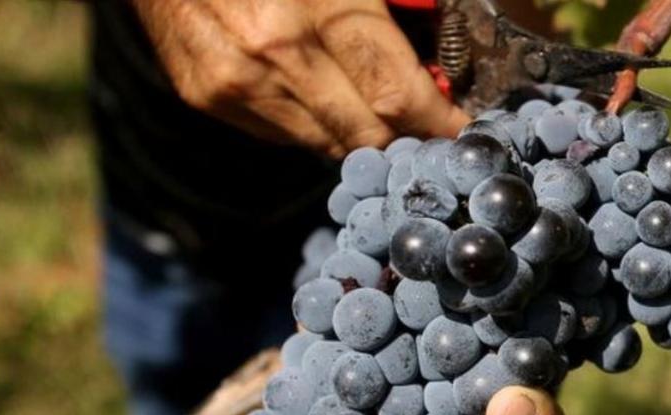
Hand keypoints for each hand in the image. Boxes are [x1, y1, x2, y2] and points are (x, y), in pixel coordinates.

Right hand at [130, 0, 470, 156]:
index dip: (439, 122)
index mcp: (322, 7)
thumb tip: (438, 64)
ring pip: (326, 145)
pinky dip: (313, 123)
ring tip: (378, 112)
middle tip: (429, 130)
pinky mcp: (206, 96)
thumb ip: (399, 3)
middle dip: (405, 139)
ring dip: (360, 134)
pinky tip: (320, 92)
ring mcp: (235, 82)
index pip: (397, 95)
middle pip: (366, 135)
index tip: (464, 130)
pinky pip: (283, 135)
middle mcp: (275, 54)